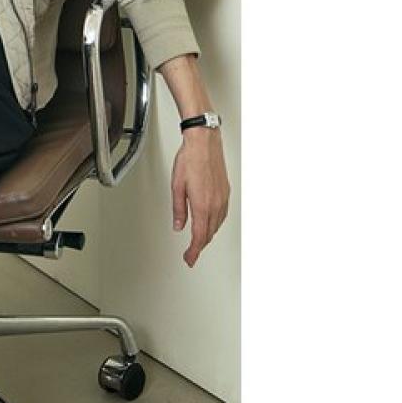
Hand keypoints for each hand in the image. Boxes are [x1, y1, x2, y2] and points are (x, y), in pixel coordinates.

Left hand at [170, 127, 229, 267]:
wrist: (204, 143)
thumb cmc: (189, 160)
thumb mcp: (176, 186)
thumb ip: (178, 209)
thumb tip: (178, 225)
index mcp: (202, 205)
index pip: (199, 236)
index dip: (194, 251)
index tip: (189, 259)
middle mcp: (215, 204)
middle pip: (208, 233)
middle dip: (199, 246)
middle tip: (191, 254)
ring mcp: (222, 199)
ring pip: (216, 226)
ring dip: (207, 236)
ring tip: (198, 242)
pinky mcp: (225, 193)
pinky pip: (221, 215)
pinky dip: (214, 224)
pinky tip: (209, 224)